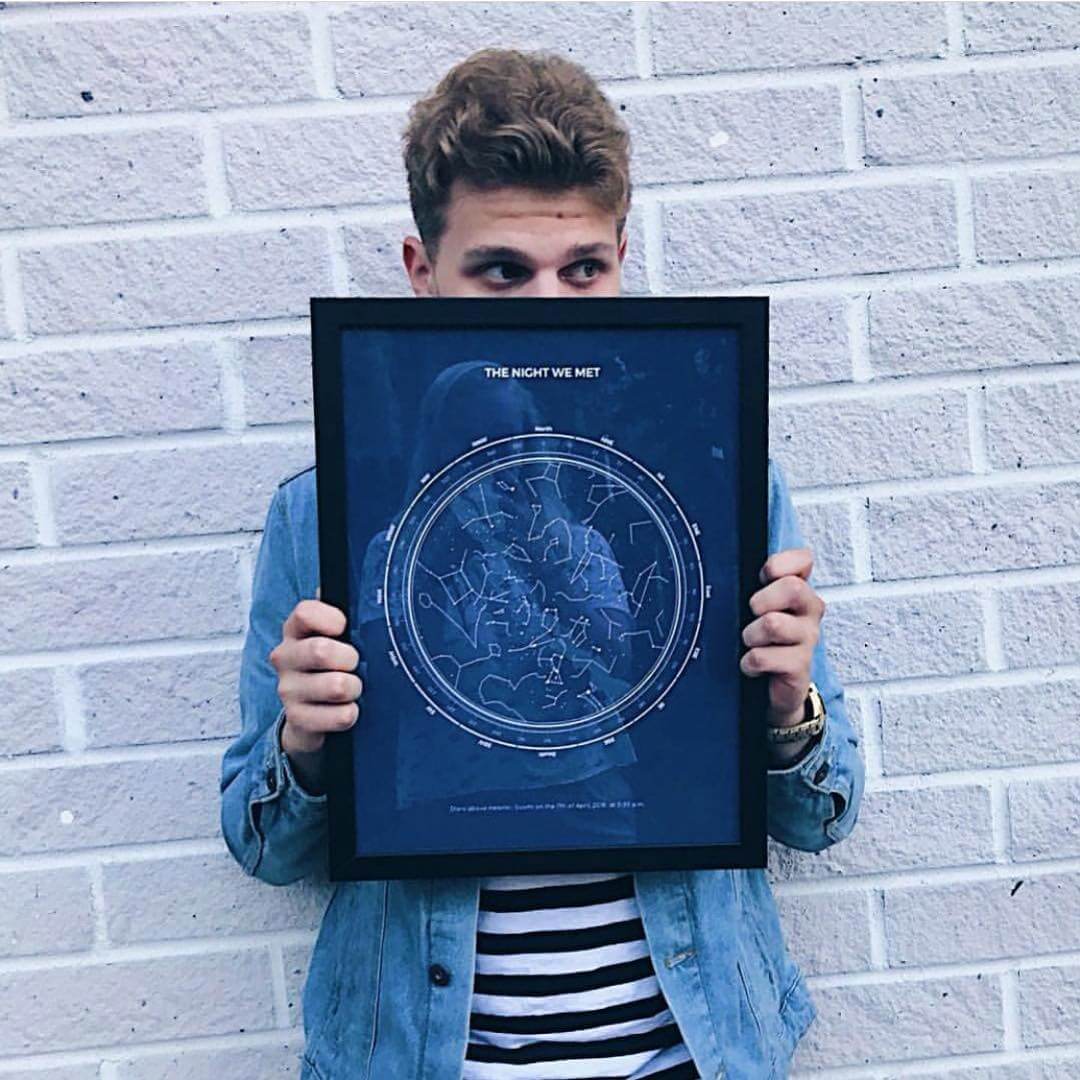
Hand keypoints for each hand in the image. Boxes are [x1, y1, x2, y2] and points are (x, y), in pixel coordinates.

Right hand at [269, 597, 362, 756]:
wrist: (313, 713)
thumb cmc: (331, 666)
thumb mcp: (336, 636)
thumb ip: (341, 612)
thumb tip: (357, 587)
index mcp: (295, 630)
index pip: (306, 612)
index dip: (332, 619)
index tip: (344, 628)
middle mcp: (285, 657)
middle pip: (322, 650)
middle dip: (350, 659)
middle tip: (355, 665)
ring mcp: (288, 690)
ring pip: (337, 686)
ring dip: (355, 688)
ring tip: (352, 689)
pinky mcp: (297, 719)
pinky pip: (341, 716)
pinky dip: (351, 713)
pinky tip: (345, 709)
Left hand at [739, 546, 824, 746]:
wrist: (773, 689)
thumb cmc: (760, 640)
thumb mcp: (756, 609)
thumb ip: (752, 586)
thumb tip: (725, 566)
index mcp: (799, 590)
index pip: (803, 559)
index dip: (779, 565)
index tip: (763, 578)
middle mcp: (809, 611)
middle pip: (792, 588)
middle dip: (761, 601)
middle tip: (751, 614)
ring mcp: (807, 639)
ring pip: (773, 624)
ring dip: (750, 635)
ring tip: (749, 642)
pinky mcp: (800, 667)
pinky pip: (763, 657)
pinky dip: (749, 662)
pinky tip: (752, 666)